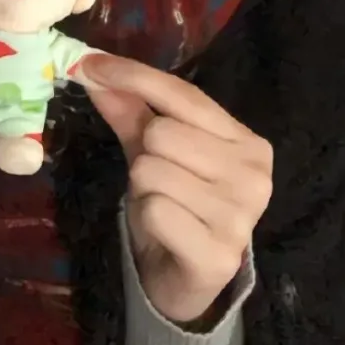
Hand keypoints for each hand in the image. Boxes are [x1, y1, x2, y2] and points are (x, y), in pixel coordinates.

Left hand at [80, 55, 272, 323]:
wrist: (185, 279)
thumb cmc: (176, 205)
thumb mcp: (153, 152)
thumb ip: (130, 110)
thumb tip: (93, 69)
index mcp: (246, 141)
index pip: (185, 94)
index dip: (135, 76)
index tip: (90, 64)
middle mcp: (254, 175)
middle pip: (163, 132)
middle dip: (144, 154)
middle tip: (160, 180)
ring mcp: (241, 216)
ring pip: (152, 169)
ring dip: (143, 188)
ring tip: (164, 206)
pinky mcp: (219, 254)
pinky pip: (155, 209)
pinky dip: (146, 217)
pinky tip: (165, 231)